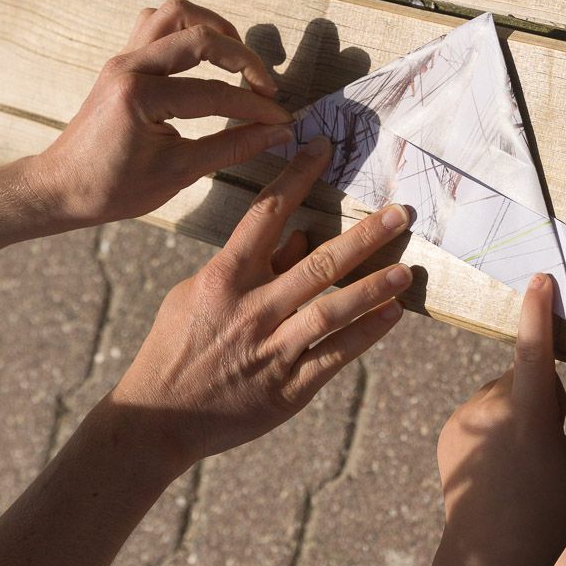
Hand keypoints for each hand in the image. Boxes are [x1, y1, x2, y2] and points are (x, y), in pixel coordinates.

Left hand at [20, 0, 291, 228]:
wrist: (61, 188)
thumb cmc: (112, 187)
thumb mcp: (178, 173)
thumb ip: (232, 147)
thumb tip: (277, 133)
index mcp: (140, 96)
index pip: (215, 94)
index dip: (256, 108)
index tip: (283, 121)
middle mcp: (129, 66)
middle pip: (200, 36)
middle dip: (242, 58)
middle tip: (266, 86)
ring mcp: (123, 58)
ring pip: (175, 14)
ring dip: (213, 28)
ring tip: (237, 59)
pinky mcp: (122, 60)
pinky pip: (157, 24)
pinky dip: (187, 31)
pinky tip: (204, 57)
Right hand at [108, 137, 413, 468]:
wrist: (159, 417)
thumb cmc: (178, 347)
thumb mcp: (196, 293)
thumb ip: (251, 265)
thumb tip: (301, 234)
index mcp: (223, 279)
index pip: (265, 215)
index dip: (297, 177)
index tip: (325, 148)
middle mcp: (251, 310)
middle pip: (316, 265)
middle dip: (363, 238)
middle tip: (399, 214)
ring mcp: (271, 351)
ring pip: (332, 313)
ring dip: (373, 289)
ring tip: (406, 271)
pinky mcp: (287, 389)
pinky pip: (334, 357)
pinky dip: (365, 335)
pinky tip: (391, 315)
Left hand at [437, 274, 565, 565]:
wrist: (488, 556)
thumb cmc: (549, 515)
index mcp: (529, 417)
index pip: (534, 350)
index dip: (538, 311)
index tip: (541, 278)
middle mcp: (490, 409)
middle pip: (525, 374)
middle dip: (542, 391)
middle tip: (552, 440)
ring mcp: (464, 417)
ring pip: (503, 391)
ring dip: (518, 407)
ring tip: (525, 457)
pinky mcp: (449, 427)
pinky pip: (482, 409)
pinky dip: (496, 423)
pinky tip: (502, 462)